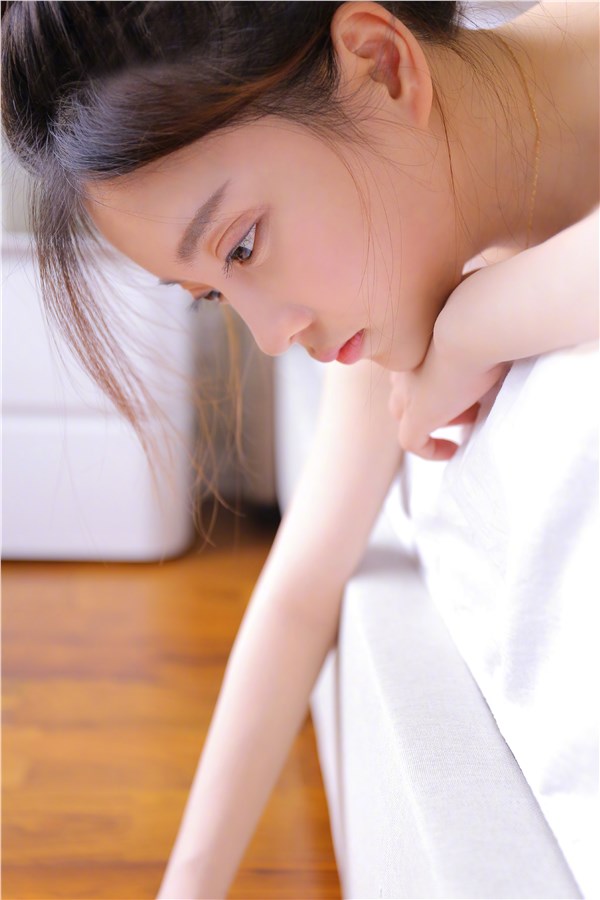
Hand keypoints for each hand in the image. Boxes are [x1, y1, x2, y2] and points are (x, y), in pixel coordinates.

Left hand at [388, 341, 508, 460]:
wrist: (471, 331)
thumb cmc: (484, 326)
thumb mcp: (483, 336)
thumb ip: (484, 347)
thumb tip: (503, 356)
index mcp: (417, 344)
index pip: (416, 364)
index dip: (441, 376)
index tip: (467, 382)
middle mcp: (406, 368)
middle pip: (406, 389)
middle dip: (436, 399)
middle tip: (471, 401)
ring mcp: (407, 393)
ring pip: (405, 413)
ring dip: (435, 420)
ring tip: (469, 420)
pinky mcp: (416, 416)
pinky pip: (412, 441)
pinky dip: (430, 449)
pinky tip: (454, 450)